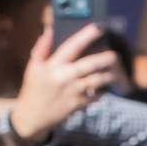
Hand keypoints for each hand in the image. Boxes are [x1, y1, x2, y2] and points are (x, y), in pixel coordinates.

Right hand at [9, 21, 116, 142]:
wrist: (32, 117)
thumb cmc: (34, 88)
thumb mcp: (33, 67)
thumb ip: (42, 48)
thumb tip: (49, 30)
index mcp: (53, 65)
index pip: (72, 46)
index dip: (86, 35)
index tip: (99, 28)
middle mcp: (64, 77)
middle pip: (91, 64)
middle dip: (106, 58)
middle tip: (114, 55)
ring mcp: (73, 92)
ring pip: (98, 80)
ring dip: (109, 75)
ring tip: (114, 71)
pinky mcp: (78, 104)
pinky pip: (97, 95)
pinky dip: (104, 90)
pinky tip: (107, 86)